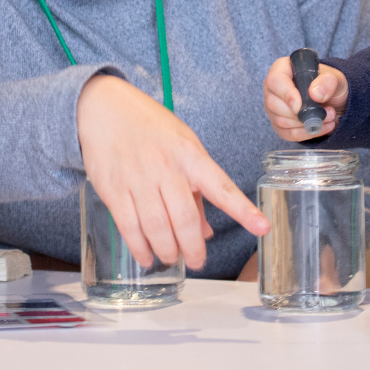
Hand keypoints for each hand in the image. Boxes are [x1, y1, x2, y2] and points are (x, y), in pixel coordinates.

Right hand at [77, 74, 268, 270]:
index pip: (222, 188)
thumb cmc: (150, 128)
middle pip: (185, 219)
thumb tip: (206, 232)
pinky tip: (146, 256)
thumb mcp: (183, 147)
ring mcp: (138, 179)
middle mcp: (166, 167)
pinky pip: (129, 227)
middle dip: (193, 248)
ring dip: (167, 251)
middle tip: (197, 261)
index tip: (262, 227)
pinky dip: (140, 248)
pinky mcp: (113, 189)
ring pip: (157, 228)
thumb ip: (197, 190)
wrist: (106, 108)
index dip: (243, 210)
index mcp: (191, 156)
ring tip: (171, 257)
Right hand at [263, 56, 346, 140]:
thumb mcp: (335, 78)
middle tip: (326, 112)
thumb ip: (327, 82)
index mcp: (283, 69)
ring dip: (306, 123)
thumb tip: (314, 94)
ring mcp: (274, 107)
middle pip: (273, 103)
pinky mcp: (279, 124)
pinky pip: (288, 133)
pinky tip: (321, 127)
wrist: (334, 101)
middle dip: (301, 113)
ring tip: (328, 118)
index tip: (300, 106)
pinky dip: (306, 133)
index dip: (286, 94)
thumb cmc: (329, 85)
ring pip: (280, 121)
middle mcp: (273, 88)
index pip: (275, 80)